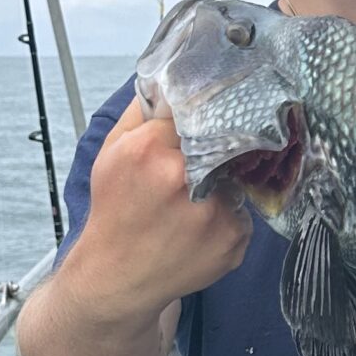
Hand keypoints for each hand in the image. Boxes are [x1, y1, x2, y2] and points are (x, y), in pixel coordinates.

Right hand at [71, 96, 251, 326]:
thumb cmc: (115, 210)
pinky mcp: (234, 238)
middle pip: (223, 137)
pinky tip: (200, 226)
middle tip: (204, 156)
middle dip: (217, 144)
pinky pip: (243, 209)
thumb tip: (173, 77)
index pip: (195, 107)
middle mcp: (185, 178)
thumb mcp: (112, 152)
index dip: (201, 111)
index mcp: (150, 149)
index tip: (208, 111)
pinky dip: (227, 213)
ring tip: (193, 201)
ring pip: (237, 174)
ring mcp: (214, 212)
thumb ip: (143, 111)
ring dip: (222, 181)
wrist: (118, 278)